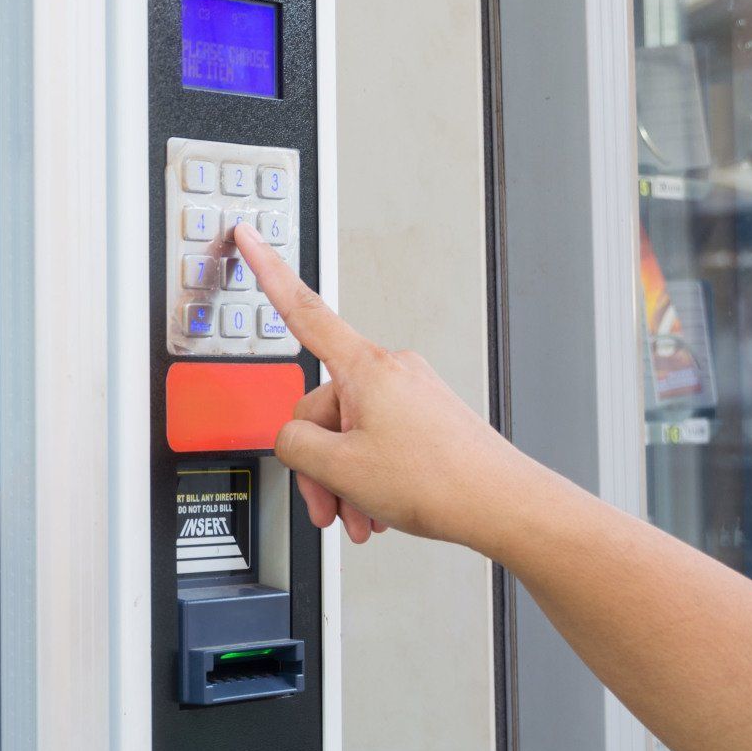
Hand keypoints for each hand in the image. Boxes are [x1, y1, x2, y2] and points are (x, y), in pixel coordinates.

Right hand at [234, 223, 537, 549]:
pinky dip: (370, 473)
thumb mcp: (340, 468)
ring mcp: (410, 392)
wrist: (501, 505)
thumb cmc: (439, 480)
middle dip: (319, 460)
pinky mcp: (426, 415)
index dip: (268, 271)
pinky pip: (377, 437)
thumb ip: (292, 444)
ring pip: (349, 430)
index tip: (250, 236)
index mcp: (364, 369)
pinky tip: (379, 506)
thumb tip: (291, 439)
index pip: (302, 309)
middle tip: (329, 501)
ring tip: (361, 513)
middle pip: (320, 407)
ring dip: (345, 476)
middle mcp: (389, 371)